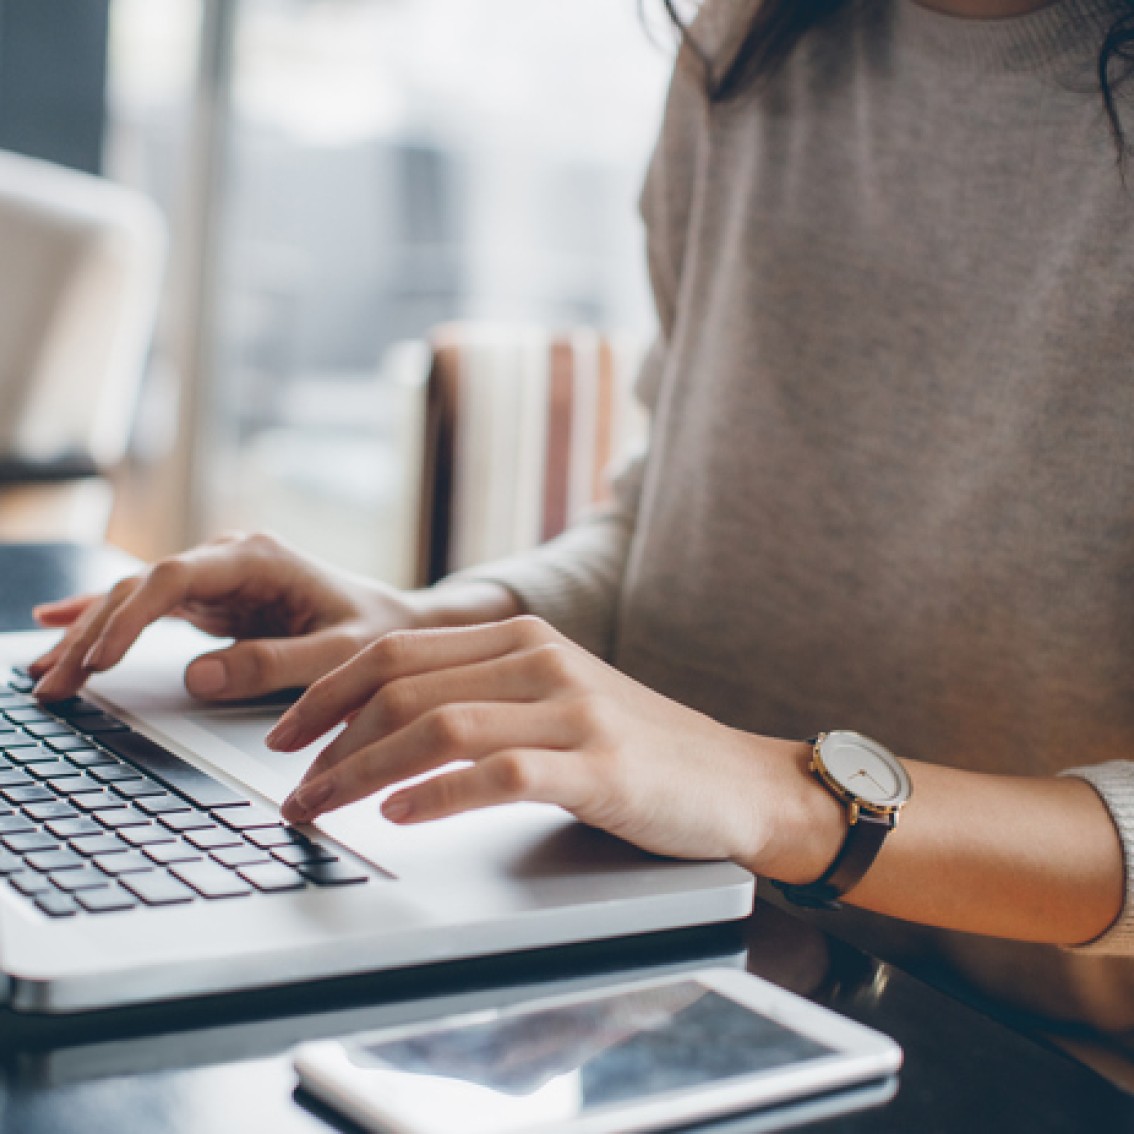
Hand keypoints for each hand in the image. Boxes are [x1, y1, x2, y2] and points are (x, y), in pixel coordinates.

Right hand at [29, 532, 511, 702]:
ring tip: (43, 674)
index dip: (130, 615)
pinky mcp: (213, 600)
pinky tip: (56, 624)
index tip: (98, 658)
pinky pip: (147, 608)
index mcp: (259, 558)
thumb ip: (275, 665)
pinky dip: (104, 620)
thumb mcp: (340, 654)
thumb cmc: (377, 635)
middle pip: (142, 587)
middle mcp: (230, 559)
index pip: (176, 577)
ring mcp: (217, 577)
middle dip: (92, 634)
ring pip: (135, 598)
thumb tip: (197, 677)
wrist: (399, 624)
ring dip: (88, 634)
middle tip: (52, 684)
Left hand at [270, 615, 837, 877]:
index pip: (397, 649)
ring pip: (438, 726)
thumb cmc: (633, 748)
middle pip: (403, 684)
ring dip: (361, 771)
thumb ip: (481, 693)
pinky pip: (498, 773)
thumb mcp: (553, 698)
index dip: (327, 692)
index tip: (284, 735)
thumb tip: (381, 723)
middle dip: (327, 738)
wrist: (733, 780)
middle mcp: (541, 660)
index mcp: (521, 637)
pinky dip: (437, 794)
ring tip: (320, 808)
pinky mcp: (598, 766)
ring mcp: (572, 710)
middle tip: (290, 787)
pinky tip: (398, 815)